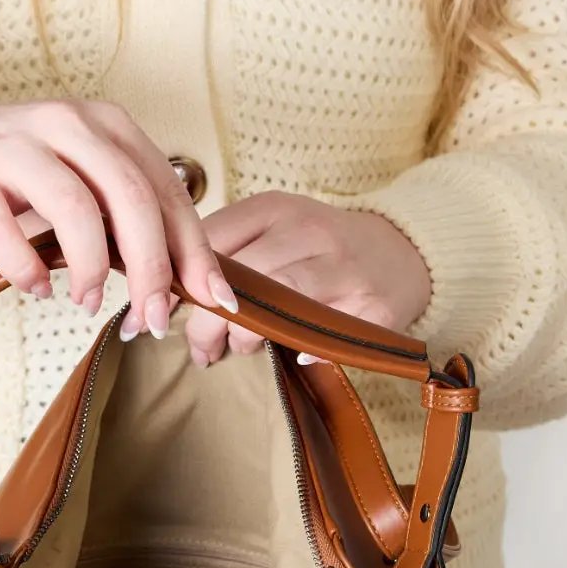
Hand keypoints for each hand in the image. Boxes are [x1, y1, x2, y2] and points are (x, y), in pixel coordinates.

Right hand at [0, 99, 237, 331]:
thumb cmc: (22, 178)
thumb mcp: (86, 182)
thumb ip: (131, 220)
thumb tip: (187, 284)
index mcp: (107, 126)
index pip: (167, 191)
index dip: (195, 251)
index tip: (215, 300)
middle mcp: (66, 125)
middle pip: (130, 198)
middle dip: (151, 269)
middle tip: (153, 319)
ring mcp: (14, 146)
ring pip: (73, 207)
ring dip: (91, 268)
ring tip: (90, 303)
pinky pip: (3, 228)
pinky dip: (27, 269)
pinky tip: (39, 289)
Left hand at [168, 191, 431, 365]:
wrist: (402, 249)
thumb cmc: (320, 249)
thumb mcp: (273, 229)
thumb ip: (226, 251)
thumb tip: (166, 293)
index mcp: (277, 209)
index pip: (214, 241)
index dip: (182, 282)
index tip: (164, 309)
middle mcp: (312, 232)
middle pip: (245, 276)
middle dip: (209, 320)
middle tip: (199, 347)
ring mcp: (346, 270)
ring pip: (283, 304)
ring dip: (248, 336)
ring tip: (234, 351)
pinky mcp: (374, 306)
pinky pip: (334, 335)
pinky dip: (309, 352)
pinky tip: (296, 358)